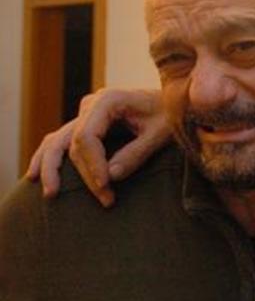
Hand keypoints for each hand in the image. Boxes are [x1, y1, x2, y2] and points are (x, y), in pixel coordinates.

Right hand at [26, 88, 169, 206]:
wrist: (172, 102)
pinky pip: (62, 141)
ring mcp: (86, 113)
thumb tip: (109, 177)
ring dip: (52, 168)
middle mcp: (91, 104)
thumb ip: (136, 153)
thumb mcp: (160, 134)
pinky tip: (35, 176)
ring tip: (50, 193)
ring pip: (59, 141)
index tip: (106, 186)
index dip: (93, 164)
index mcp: (108, 100)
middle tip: (104, 200)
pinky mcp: (87, 123)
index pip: (87, 136)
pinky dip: (50, 157)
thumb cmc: (170, 116)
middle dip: (86, 175)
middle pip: (74, 143)